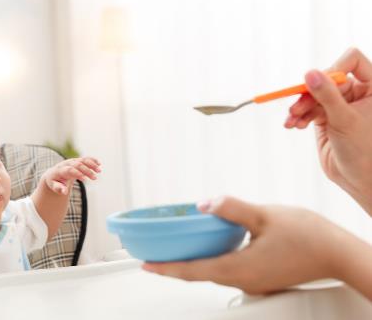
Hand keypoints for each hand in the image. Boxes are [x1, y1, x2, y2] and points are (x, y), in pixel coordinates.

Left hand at [42, 157, 100, 194]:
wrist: (53, 174)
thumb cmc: (54, 182)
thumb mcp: (54, 186)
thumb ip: (59, 188)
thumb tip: (64, 192)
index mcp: (60, 170)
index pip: (70, 170)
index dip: (78, 173)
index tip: (85, 180)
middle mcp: (66, 163)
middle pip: (78, 165)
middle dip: (87, 171)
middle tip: (95, 178)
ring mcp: (72, 161)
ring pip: (82, 160)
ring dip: (91, 164)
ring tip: (99, 171)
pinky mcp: (76, 160)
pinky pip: (85, 158)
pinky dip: (92, 160)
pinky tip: (99, 164)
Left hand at [142, 196, 359, 294]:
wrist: (338, 254)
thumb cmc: (309, 237)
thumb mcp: (265, 215)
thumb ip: (232, 209)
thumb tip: (205, 204)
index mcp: (239, 269)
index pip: (192, 272)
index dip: (166, 269)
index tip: (146, 266)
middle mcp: (243, 280)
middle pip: (199, 275)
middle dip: (174, 267)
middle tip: (153, 258)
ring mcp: (253, 281)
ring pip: (213, 272)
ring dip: (192, 263)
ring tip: (175, 251)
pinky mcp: (261, 277)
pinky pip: (228, 270)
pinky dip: (211, 260)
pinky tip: (211, 246)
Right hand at [285, 48, 371, 212]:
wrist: (358, 179)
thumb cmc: (364, 151)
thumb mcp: (345, 119)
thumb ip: (327, 95)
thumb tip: (310, 73)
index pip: (352, 61)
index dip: (334, 68)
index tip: (318, 82)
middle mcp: (357, 92)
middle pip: (326, 79)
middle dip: (309, 93)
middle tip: (295, 107)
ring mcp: (340, 104)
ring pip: (314, 95)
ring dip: (300, 107)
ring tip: (292, 121)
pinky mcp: (326, 117)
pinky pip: (308, 109)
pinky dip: (299, 116)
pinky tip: (294, 126)